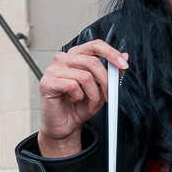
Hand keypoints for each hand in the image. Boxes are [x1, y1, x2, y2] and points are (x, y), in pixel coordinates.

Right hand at [38, 40, 127, 157]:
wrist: (65, 125)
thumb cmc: (79, 106)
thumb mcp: (101, 90)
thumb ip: (111, 73)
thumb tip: (124, 56)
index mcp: (76, 56)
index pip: (95, 45)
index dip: (111, 53)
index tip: (123, 64)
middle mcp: (63, 59)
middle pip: (92, 61)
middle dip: (105, 82)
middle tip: (108, 95)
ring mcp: (53, 69)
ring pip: (85, 76)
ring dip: (93, 95)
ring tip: (90, 103)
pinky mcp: (47, 82)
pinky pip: (72, 86)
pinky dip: (79, 97)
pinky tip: (74, 101)